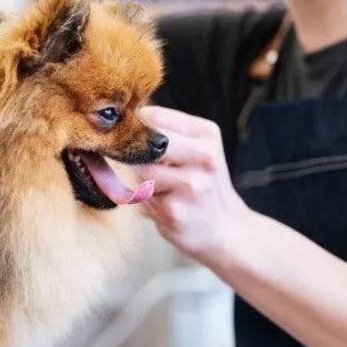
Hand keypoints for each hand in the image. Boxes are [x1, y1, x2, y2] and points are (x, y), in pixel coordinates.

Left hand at [133, 105, 250, 264]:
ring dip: (142, 182)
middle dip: (137, 156)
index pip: (153, 116)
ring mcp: (191, 185)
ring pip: (140, 171)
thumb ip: (166, 131)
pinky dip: (146, 203)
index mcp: (207, 134)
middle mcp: (204, 156)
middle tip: (144, 166)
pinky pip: (141, 198)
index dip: (134, 129)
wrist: (226, 230)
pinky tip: (165, 208)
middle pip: (145, 144)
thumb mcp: (198, 150)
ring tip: (161, 190)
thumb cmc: (203, 185)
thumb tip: (120, 119)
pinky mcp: (174, 211)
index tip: (132, 140)